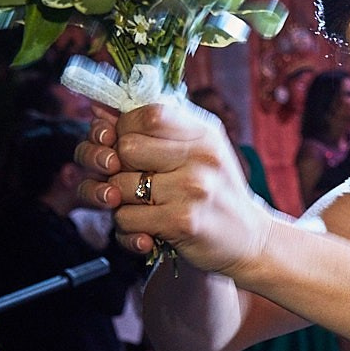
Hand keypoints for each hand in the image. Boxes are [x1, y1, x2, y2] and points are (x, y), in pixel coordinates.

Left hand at [77, 100, 269, 275]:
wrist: (251, 240)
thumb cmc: (216, 192)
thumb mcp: (201, 149)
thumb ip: (159, 128)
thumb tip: (98, 110)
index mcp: (204, 133)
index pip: (148, 114)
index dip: (125, 130)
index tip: (130, 148)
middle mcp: (201, 157)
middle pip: (125, 148)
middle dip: (117, 168)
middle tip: (132, 180)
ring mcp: (193, 189)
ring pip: (118, 186)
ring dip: (120, 202)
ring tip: (144, 207)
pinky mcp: (183, 222)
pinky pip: (126, 219)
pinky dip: (128, 228)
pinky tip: (147, 229)